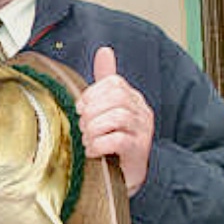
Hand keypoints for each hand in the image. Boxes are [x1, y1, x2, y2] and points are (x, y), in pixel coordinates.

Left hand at [75, 47, 153, 196]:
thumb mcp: (109, 107)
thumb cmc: (116, 138)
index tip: (81, 107)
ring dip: (94, 128)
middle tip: (83, 126)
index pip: (114, 83)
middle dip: (92, 111)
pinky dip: (99, 144)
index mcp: (133, 98)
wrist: (130, 173)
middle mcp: (142, 111)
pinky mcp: (138, 150)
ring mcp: (142, 130)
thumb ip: (105, 81)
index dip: (92, 93)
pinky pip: (118, 140)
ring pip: (117, 117)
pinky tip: (92, 150)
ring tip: (87, 138)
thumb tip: (104, 51)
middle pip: (116, 98)